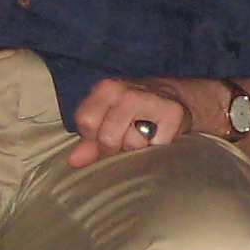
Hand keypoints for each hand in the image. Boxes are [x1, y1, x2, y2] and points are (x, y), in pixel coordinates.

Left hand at [67, 76, 199, 165]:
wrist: (175, 97)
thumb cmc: (133, 112)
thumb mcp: (106, 121)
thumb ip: (88, 141)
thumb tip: (74, 161)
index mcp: (105, 88)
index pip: (85, 122)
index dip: (93, 136)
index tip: (105, 132)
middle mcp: (126, 91)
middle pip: (107, 138)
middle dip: (116, 145)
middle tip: (127, 133)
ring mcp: (150, 100)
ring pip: (131, 144)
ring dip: (138, 146)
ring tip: (145, 132)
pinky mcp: (173, 113)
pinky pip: (155, 147)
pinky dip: (157, 146)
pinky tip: (160, 134)